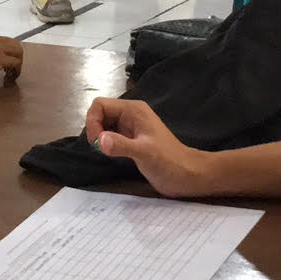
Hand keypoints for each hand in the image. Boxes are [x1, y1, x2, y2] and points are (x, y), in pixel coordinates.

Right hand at [0, 32, 23, 92]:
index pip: (2, 41)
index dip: (5, 53)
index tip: (3, 64)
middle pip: (14, 44)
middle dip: (16, 56)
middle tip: (11, 70)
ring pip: (18, 51)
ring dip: (18, 64)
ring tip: (12, 76)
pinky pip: (16, 63)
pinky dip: (16, 72)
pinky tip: (9, 79)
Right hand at [83, 98, 210, 197]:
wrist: (187, 175)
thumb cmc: (169, 162)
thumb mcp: (144, 153)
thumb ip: (122, 145)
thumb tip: (100, 140)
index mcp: (133, 110)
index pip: (101, 105)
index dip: (93, 121)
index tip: (96, 141)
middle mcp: (130, 115)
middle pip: (100, 113)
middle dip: (95, 128)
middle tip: (100, 147)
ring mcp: (131, 127)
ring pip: (104, 124)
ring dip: (99, 136)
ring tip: (105, 151)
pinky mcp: (131, 140)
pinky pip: (111, 135)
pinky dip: (106, 142)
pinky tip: (111, 153)